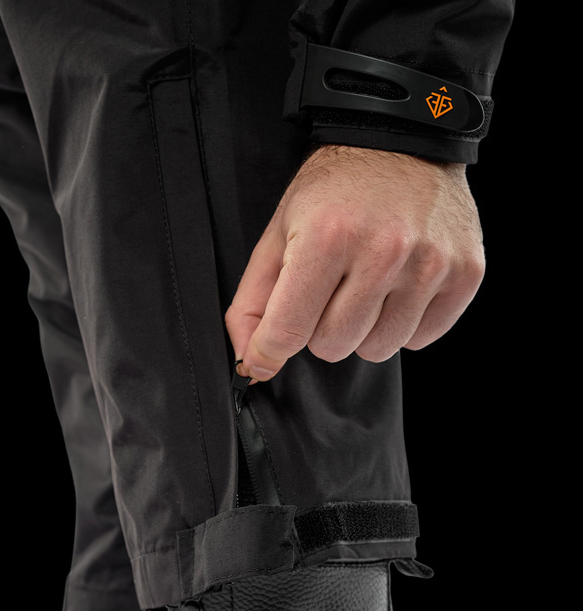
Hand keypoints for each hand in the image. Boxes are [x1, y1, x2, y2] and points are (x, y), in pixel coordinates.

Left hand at [225, 144, 485, 379]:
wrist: (403, 140)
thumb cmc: (335, 190)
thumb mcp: (280, 231)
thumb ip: (254, 301)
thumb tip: (253, 363)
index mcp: (328, 237)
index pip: (288, 332)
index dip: (270, 349)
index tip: (268, 348)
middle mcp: (383, 250)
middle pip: (334, 347)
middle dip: (322, 328)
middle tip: (330, 290)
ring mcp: (429, 263)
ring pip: (379, 349)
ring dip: (365, 329)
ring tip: (366, 286)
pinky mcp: (465, 273)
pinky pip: (421, 338)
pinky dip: (405, 323)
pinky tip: (399, 286)